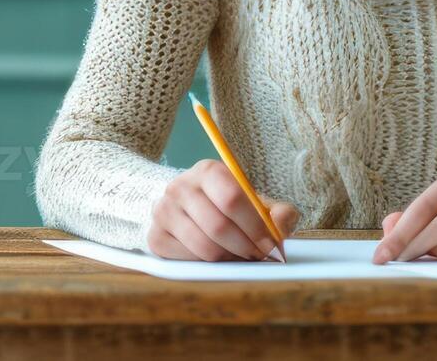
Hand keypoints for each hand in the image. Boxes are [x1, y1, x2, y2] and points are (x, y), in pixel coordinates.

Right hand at [145, 159, 300, 260]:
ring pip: (204, 248)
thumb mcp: (256, 203)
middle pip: (218, 227)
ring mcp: (163, 212)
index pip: (231, 198)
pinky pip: (188, 260)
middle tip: (258, 256)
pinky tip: (219, 257)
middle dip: (245, 247)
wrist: (190, 207)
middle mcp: (179, 187)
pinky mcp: (156, 237)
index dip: (255, 225)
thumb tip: (281, 224)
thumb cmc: (229, 206)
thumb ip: (278, 212)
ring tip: (241, 257)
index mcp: (207, 171)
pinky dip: (210, 265)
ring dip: (230, 259)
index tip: (270, 243)